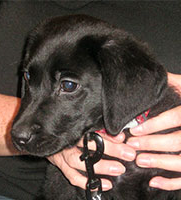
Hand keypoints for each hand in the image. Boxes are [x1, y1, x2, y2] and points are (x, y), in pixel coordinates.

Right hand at [48, 132, 135, 190]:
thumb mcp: (83, 127)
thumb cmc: (69, 130)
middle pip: (89, 145)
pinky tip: (105, 184)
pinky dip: (88, 182)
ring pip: (80, 162)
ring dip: (100, 167)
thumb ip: (100, 130)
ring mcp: (63, 154)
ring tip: (118, 169)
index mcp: (75, 128)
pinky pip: (73, 176)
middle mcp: (68, 140)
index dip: (109, 136)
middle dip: (110, 149)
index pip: (94, 131)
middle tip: (127, 154)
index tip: (124, 139)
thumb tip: (120, 136)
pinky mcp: (60, 165)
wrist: (48, 135)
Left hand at [127, 73, 180, 190]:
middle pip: (178, 141)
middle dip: (152, 144)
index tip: (134, 129)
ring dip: (160, 163)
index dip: (154, 125)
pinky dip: (173, 183)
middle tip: (132, 144)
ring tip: (140, 160)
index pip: (175, 118)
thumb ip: (177, 83)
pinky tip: (155, 181)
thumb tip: (158, 76)